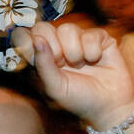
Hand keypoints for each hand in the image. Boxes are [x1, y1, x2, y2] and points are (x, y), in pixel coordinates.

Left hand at [11, 22, 133, 131]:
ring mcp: (77, 39)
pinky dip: (92, 51)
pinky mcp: (98, 37)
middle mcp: (57, 45)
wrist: (110, 106)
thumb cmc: (78, 100)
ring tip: (80, 65)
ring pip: (67, 28)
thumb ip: (42, 65)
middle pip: (43, 27)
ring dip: (74, 51)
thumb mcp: (55, 88)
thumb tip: (37, 39)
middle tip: (62, 64)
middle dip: (53, 48)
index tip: (36, 58)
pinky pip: (90, 33)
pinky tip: (96, 61)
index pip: (23, 36)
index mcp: (41, 57)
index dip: (27, 42)